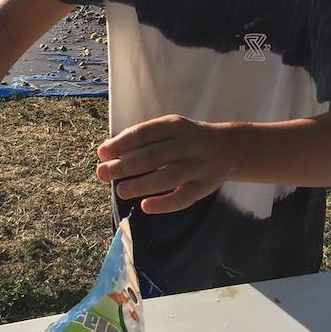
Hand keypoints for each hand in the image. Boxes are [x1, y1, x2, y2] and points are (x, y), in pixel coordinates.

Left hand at [96, 115, 233, 213]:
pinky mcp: (205, 186)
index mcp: (176, 125)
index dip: (121, 143)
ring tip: (120, 190)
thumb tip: (109, 154)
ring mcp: (199, 166)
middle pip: (153, 155)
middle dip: (124, 165)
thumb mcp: (170, 129)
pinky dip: (164, 204)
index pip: (144, 133)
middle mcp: (189, 143)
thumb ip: (144, 139)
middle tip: (102, 174)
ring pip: (167, 177)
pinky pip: (183, 197)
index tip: (102, 153)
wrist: (228, 148)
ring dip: (141, 184)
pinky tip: (145, 206)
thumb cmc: (187, 139)